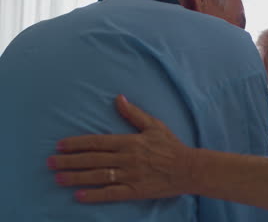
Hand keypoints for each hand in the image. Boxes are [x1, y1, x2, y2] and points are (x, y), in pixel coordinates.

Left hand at [48, 95, 194, 202]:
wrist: (188, 168)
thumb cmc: (171, 146)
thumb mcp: (154, 125)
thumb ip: (134, 113)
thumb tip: (118, 98)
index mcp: (129, 141)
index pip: (97, 142)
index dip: (77, 144)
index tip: (60, 146)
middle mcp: (127, 158)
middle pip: (92, 159)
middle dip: (69, 161)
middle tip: (50, 163)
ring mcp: (130, 176)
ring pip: (98, 176)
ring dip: (77, 178)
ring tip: (58, 179)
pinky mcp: (135, 191)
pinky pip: (111, 194)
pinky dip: (95, 196)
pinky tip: (79, 196)